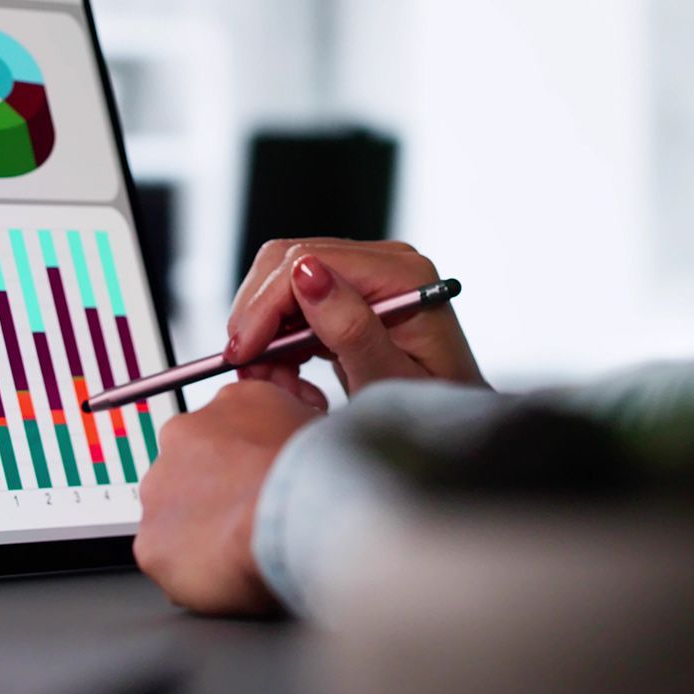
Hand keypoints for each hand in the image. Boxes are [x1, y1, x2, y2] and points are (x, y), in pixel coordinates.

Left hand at [134, 379, 325, 614]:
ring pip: (174, 513)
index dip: (246, 463)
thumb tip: (295, 438)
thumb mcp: (321, 425)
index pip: (228, 429)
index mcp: (229, 404)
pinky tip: (223, 575)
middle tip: (250, 519)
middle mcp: (183, 435)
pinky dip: (191, 571)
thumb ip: (295, 426)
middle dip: (217, 495)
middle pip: (193, 468)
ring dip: (201, 531)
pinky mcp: (151, 540)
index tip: (259, 482)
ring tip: (240, 550)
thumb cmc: (318, 476)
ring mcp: (160, 487)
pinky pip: (167, 559)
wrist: (298, 514)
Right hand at [226, 239, 485, 394]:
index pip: (308, 260)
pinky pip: (290, 302)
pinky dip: (277, 341)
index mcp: (404, 275)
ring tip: (279, 384)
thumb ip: (351, 328)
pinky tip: (289, 376)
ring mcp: (366, 275)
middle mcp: (385, 263)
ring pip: (280, 282)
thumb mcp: (389, 382)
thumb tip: (307, 274)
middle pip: (286, 262)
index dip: (265, 305)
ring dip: (265, 335)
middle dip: (259, 320)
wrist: (450, 432)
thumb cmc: (431, 413)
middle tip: (253, 374)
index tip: (243, 355)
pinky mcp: (348, 295)